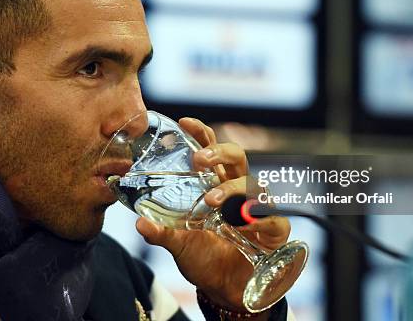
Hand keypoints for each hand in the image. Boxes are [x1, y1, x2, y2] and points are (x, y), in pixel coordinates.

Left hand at [135, 117, 290, 314]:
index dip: (202, 134)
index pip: (211, 151)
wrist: (225, 290)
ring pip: (253, 185)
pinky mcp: (273, 231)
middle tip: (199, 160)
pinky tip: (243, 224)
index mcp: (215, 185)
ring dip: (232, 189)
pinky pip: (273, 219)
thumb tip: (139, 221)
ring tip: (212, 201)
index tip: (185, 122)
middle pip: (236, 158)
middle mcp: (237, 191)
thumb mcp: (178, 244)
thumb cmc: (203, 257)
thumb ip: (160, 232)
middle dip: (219, 152)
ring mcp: (257, 209)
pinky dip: (259, 219)